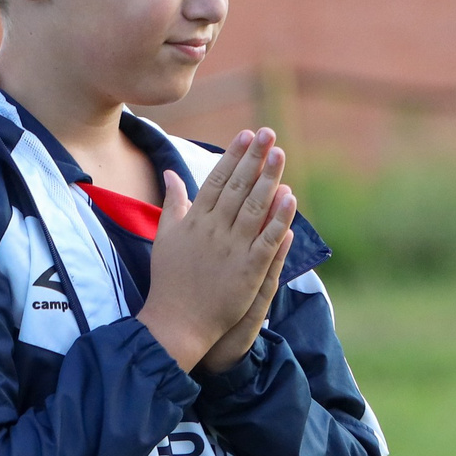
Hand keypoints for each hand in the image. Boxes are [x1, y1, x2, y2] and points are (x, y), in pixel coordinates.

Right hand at [136, 129, 293, 371]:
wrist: (176, 322)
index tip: (247, 135)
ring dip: (269, 179)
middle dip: (254, 158)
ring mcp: (232, 249)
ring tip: (280, 154)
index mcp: (194, 220)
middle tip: (269, 133)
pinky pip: (267, 239)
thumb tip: (170, 173)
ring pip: (254, 208)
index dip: (233, 156)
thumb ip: (173, 203)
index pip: (217, 180)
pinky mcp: (248, 269)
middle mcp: (214, 230)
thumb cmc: (168, 280)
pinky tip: (290, 198)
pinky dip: (279, 218)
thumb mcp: (164, 236)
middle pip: (238, 187)